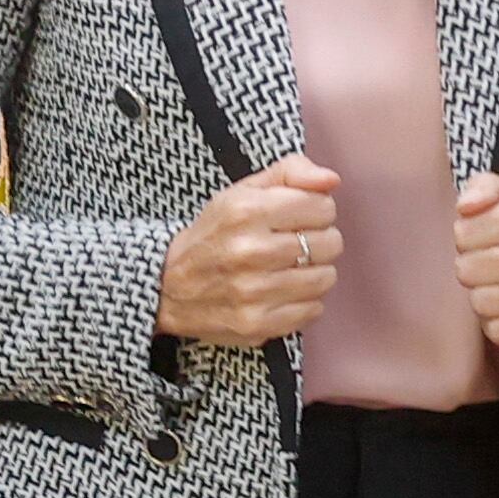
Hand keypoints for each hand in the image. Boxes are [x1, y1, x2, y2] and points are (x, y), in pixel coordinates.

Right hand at [159, 155, 341, 348]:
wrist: (167, 286)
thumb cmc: (213, 235)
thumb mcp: (241, 192)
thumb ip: (290, 173)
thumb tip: (331, 180)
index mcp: (246, 211)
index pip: (323, 207)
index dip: (316, 210)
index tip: (300, 217)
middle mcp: (251, 251)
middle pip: (330, 243)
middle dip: (318, 240)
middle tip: (295, 243)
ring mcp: (254, 292)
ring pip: (326, 278)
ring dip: (314, 271)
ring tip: (290, 267)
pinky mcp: (257, 325)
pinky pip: (313, 310)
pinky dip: (304, 301)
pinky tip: (282, 291)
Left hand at [452, 174, 498, 353]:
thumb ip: (485, 188)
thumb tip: (464, 206)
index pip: (465, 231)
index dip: (466, 238)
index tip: (483, 241)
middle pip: (468, 270)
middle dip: (472, 269)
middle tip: (492, 268)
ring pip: (481, 303)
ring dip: (484, 298)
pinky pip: (498, 333)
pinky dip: (498, 325)